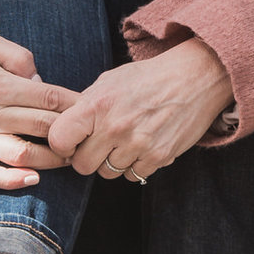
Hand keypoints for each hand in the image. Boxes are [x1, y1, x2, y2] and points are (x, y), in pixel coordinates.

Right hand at [0, 31, 78, 190]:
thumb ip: (18, 55)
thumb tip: (40, 80)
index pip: (49, 99)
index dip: (76, 106)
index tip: (91, 111)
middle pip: (44, 128)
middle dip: (72, 134)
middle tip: (88, 137)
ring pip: (24, 156)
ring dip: (53, 160)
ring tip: (69, 157)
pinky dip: (13, 180)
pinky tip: (34, 178)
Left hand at [45, 39, 234, 182]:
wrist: (194, 77)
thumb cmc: (148, 78)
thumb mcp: (110, 81)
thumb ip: (85, 105)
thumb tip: (63, 128)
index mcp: (97, 105)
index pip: (59, 140)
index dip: (62, 144)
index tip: (72, 141)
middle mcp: (116, 127)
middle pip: (82, 166)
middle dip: (88, 157)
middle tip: (99, 144)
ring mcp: (138, 144)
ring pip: (108, 173)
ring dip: (113, 161)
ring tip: (126, 140)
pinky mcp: (159, 156)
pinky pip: (133, 176)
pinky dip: (135, 165)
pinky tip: (142, 145)